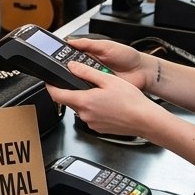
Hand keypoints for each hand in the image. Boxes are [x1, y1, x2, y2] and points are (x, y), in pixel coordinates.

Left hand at [46, 62, 164, 139]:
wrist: (146, 120)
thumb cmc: (131, 102)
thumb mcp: (107, 79)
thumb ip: (86, 72)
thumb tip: (72, 66)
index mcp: (84, 101)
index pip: (56, 94)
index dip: (50, 86)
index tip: (49, 80)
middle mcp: (85, 114)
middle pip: (69, 100)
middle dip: (73, 90)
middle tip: (85, 81)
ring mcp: (92, 123)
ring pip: (81, 108)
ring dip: (85, 99)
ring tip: (101, 92)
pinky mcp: (99, 128)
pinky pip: (91, 115)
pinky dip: (94, 108)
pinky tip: (107, 103)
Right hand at [65, 36, 155, 91]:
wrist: (143, 72)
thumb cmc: (128, 57)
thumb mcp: (106, 45)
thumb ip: (88, 43)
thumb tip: (70, 41)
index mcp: (89, 56)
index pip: (70, 57)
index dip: (62, 59)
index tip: (55, 59)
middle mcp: (90, 69)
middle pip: (72, 71)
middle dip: (69, 71)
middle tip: (67, 70)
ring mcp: (95, 81)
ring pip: (79, 83)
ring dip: (78, 81)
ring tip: (79, 78)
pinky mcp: (100, 92)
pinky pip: (89, 93)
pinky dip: (87, 91)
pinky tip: (87, 88)